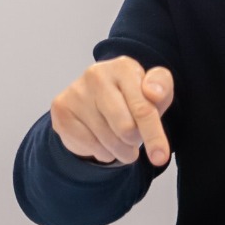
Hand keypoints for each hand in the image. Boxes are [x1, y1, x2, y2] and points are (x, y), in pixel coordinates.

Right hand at [50, 57, 174, 166]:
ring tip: (121, 142)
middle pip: (125, 128)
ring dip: (120, 150)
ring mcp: (76, 91)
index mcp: (124, 67)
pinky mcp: (61, 109)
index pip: (143, 108)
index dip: (154, 136)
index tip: (161, 157)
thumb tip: (153, 93)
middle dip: (135, 141)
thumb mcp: (155, 93)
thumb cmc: (132, 98)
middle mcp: (97, 74)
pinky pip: (89, 145)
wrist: (96, 103)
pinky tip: (102, 141)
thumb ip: (162, 89)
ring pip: (107, 140)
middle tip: (134, 138)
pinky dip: (102, 151)